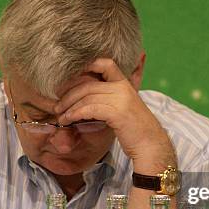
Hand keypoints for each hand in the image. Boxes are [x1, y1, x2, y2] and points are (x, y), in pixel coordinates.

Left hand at [54, 58, 175, 173]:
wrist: (151, 145)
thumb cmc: (135, 130)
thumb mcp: (125, 108)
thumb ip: (112, 98)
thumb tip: (88, 98)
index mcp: (125, 83)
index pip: (105, 63)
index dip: (87, 65)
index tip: (70, 78)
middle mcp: (123, 87)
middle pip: (88, 84)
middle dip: (69, 94)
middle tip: (58, 104)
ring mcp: (120, 99)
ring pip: (86, 96)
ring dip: (69, 106)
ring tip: (60, 116)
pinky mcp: (117, 112)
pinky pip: (89, 109)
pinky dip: (75, 114)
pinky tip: (68, 120)